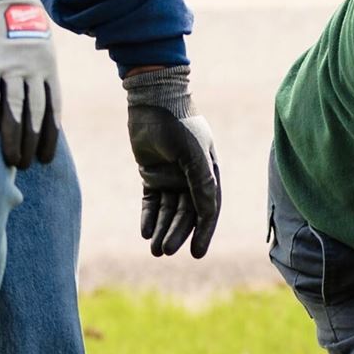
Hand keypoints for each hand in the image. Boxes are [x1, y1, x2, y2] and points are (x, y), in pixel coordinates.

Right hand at [0, 0, 59, 168]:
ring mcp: (10, 65)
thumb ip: (36, 66)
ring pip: (15, 111)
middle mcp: (33, 69)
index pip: (52, 109)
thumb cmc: (14, 11)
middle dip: (31, 144)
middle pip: (35, 115)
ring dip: (13, 138)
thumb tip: (34, 89)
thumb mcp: (37, 40)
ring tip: (10, 160)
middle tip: (25, 167)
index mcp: (47, 66)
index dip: (49, 135)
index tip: (45, 157)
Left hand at [124, 67, 220, 257]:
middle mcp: (192, 178)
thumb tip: (209, 213)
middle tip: (164, 251)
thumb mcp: (193, 154)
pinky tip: (145, 232)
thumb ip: (202, 183)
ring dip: (162, 229)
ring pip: (168, 211)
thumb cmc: (178, 124)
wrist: (152, 100)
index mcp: (209, 173)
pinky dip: (149, 217)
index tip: (196, 253)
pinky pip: (152, 202)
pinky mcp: (152, 174)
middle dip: (176, 234)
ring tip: (153, 249)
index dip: (203, 232)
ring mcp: (172, 177)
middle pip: (186, 214)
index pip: (208, 209)